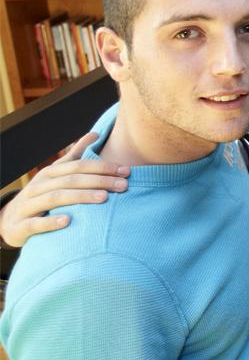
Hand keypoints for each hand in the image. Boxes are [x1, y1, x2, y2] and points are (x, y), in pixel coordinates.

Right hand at [0, 133, 125, 247]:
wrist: (9, 221)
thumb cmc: (40, 195)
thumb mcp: (55, 174)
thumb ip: (75, 156)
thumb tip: (96, 133)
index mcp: (50, 174)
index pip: (79, 166)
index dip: (103, 167)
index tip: (126, 171)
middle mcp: (38, 186)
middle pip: (71, 180)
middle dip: (99, 181)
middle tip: (123, 185)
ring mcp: (28, 205)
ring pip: (56, 198)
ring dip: (81, 197)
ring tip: (104, 198)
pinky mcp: (21, 226)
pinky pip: (36, 223)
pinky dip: (51, 221)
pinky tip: (68, 221)